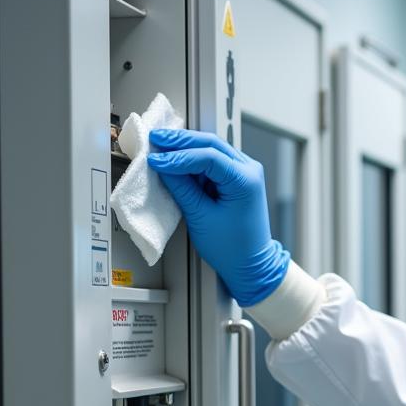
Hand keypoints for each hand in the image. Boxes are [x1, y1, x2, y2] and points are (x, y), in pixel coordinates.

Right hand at [147, 129, 287, 306]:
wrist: (251, 265)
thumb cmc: (233, 249)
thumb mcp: (201, 217)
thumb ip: (181, 188)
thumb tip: (163, 166)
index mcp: (246, 181)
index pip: (208, 156)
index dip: (178, 156)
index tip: (156, 160)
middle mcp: (249, 171)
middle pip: (211, 144)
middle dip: (180, 141)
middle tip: (155, 140)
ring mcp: (245, 172)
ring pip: (211, 148)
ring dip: (185, 147)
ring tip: (160, 146)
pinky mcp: (236, 178)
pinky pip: (213, 161)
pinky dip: (193, 159)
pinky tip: (175, 158)